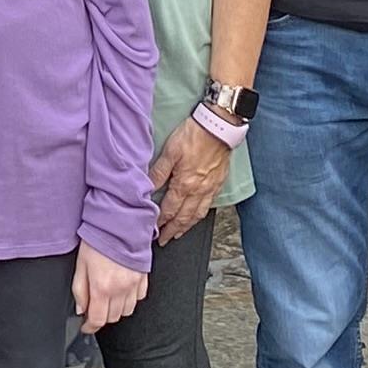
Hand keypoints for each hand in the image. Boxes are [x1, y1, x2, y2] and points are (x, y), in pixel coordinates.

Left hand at [73, 243, 147, 332]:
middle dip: (101, 316)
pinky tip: (122, 290)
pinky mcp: (143, 278)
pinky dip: (130, 299)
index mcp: (102, 287)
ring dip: (116, 309)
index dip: (90, 327)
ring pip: (127, 311)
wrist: (120, 223)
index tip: (86, 326)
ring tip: (108, 298)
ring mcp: (134, 285)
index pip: (98, 320)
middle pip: (112, 318)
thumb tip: (81, 309)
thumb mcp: (80, 264)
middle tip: (94, 307)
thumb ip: (79, 290)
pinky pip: (138, 298)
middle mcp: (120, 289)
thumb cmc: (99, 239)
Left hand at [148, 115, 229, 238]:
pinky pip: (209, 205)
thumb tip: (147, 188)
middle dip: (172, 230)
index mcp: (184, 184)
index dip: (160, 222)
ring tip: (179, 233)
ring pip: (197, 214)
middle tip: (165, 240)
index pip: (169, 210)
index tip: (154, 231)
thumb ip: (158, 172)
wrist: (219, 127)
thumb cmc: (194, 135)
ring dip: (187, 226)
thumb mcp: (170, 151)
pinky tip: (197, 216)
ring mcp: (209, 188)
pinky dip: (200, 215)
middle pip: (183, 217)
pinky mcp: (218, 183)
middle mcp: (198, 191)